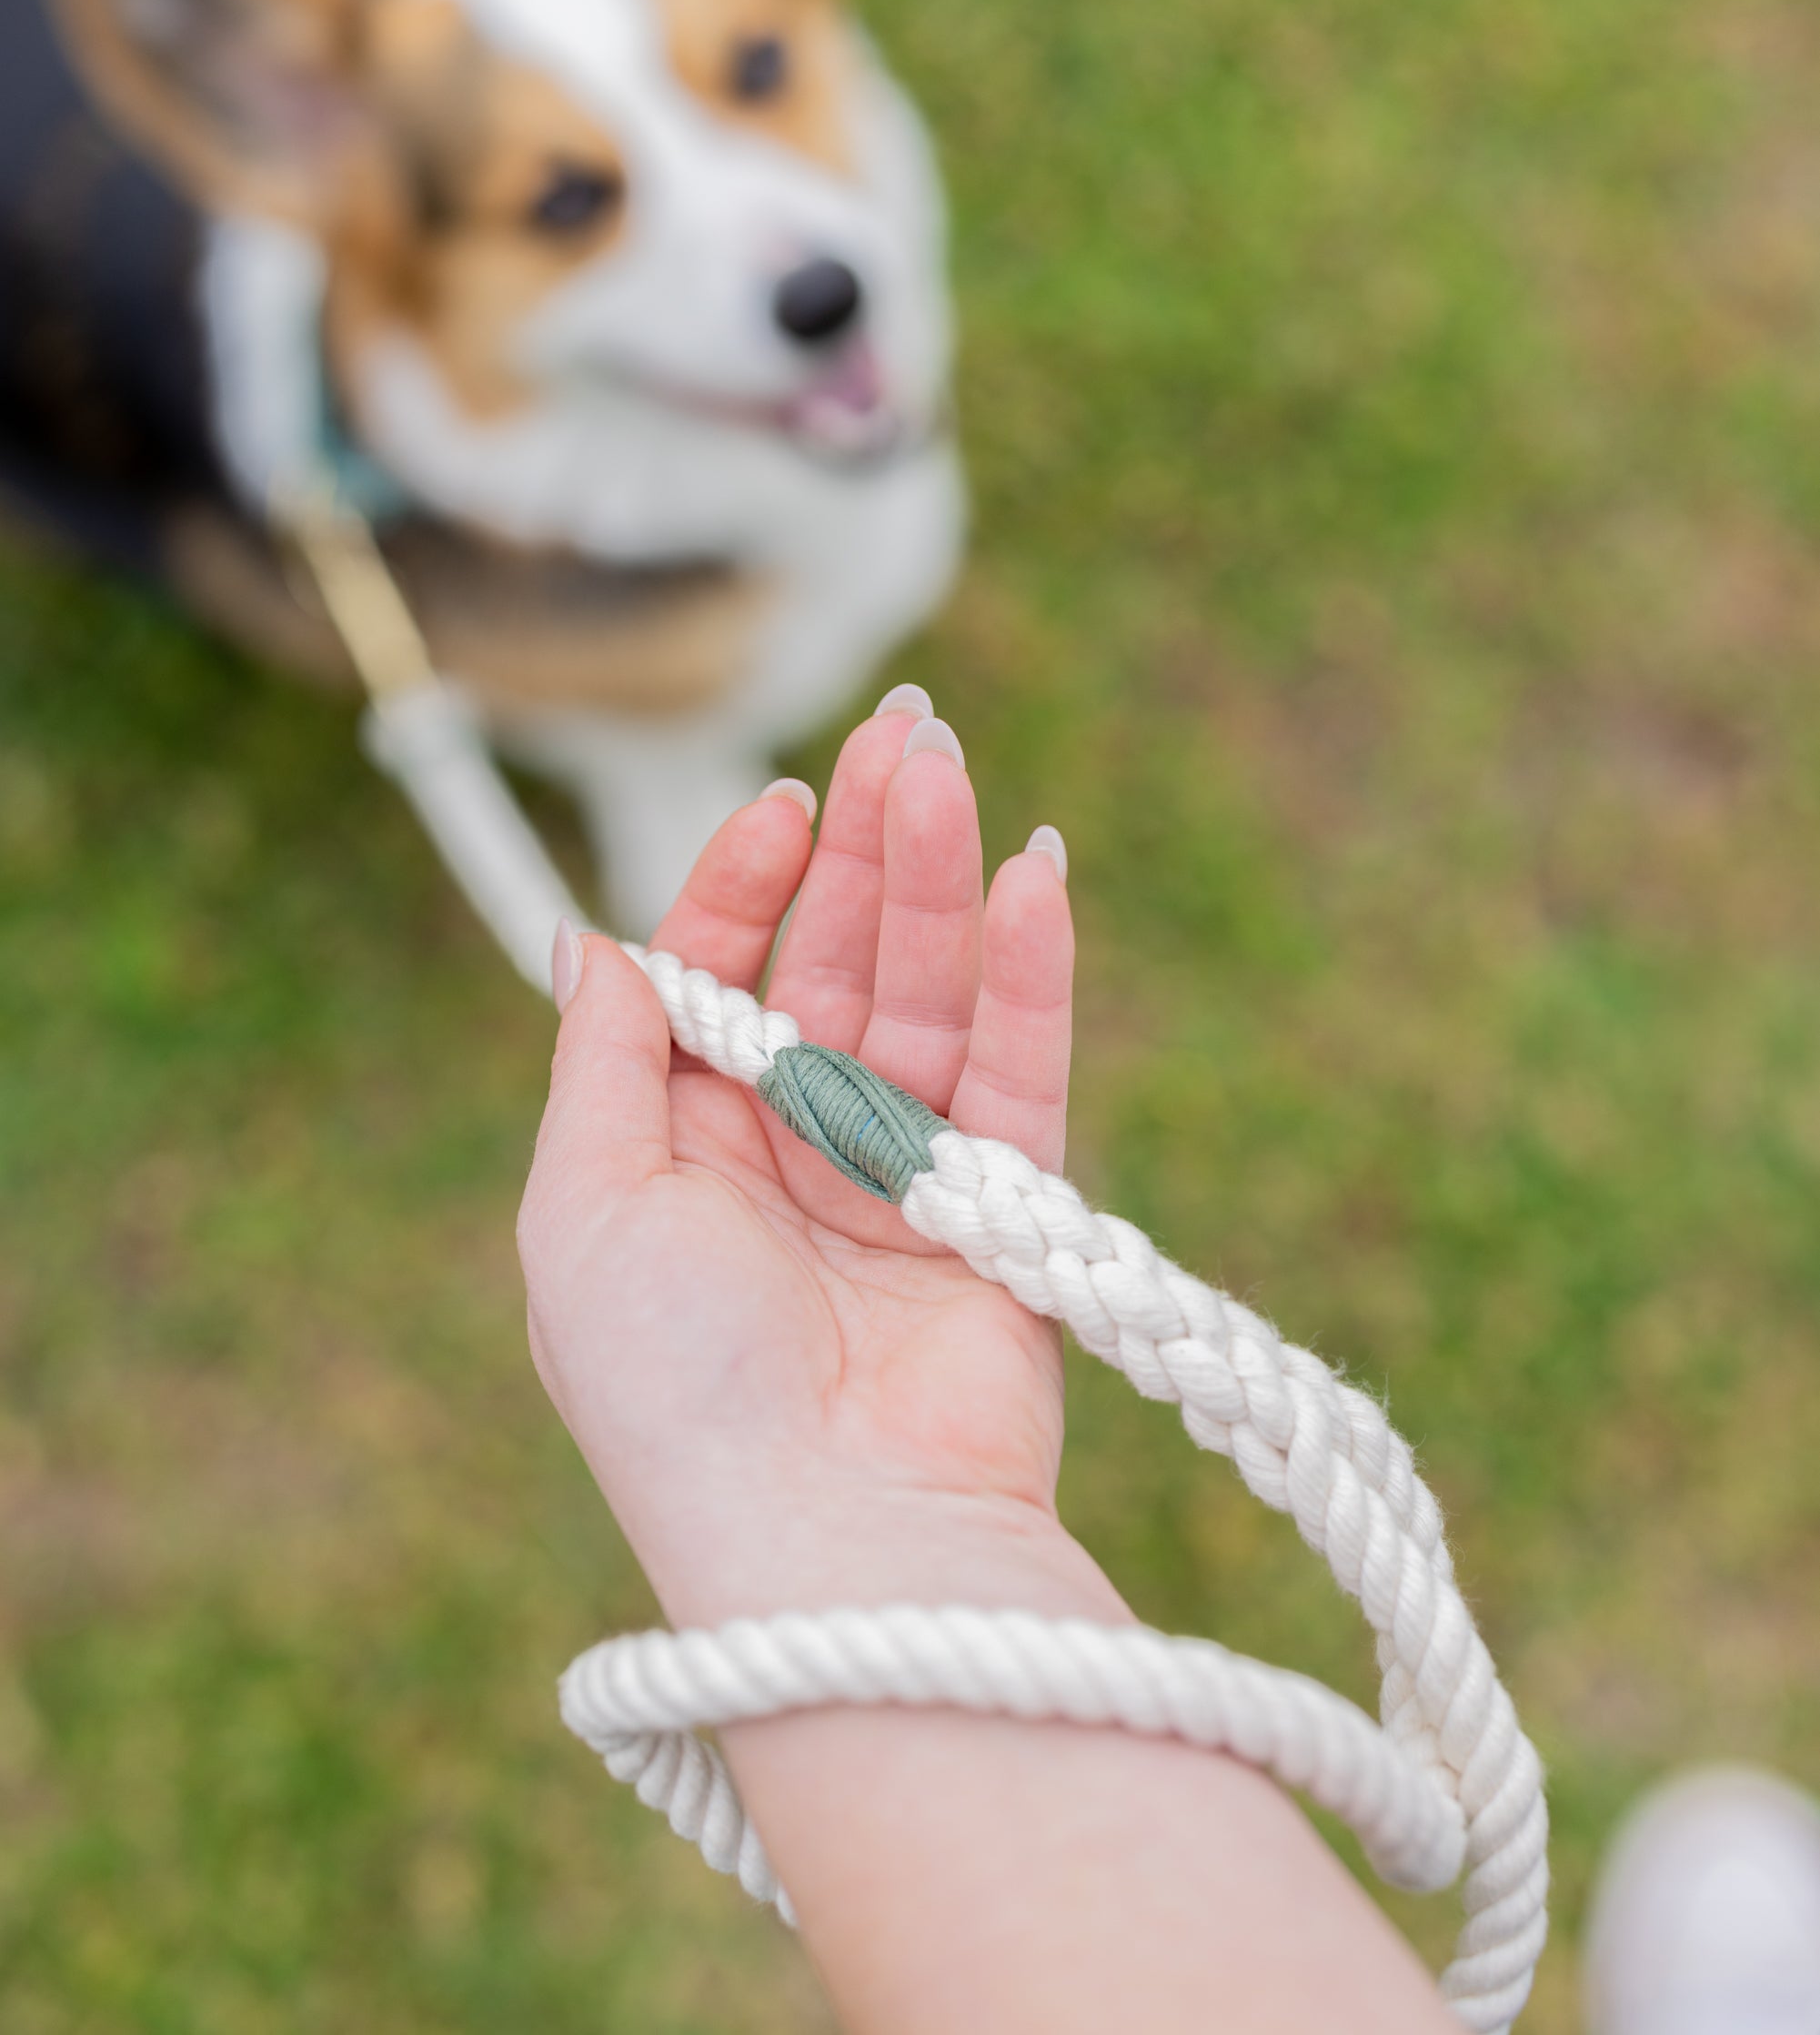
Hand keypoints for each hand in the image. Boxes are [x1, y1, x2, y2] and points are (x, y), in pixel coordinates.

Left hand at [518, 700, 1121, 1630]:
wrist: (831, 1548)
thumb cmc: (679, 1386)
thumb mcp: (583, 1208)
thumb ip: (603, 1058)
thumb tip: (593, 936)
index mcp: (679, 1155)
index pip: (720, 976)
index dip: (748, 881)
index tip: (788, 801)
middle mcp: (791, 1160)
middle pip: (838, 968)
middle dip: (865, 848)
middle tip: (907, 730)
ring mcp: (905, 1186)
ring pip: (930, 998)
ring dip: (944, 882)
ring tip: (957, 775)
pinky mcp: (1008, 1217)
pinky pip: (1024, 1071)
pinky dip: (1033, 973)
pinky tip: (1038, 875)